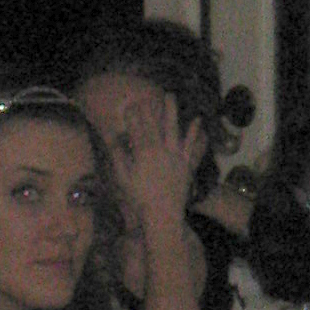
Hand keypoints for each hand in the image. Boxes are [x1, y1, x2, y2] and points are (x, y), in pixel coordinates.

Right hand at [103, 86, 200, 229]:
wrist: (163, 213)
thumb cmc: (140, 198)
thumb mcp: (123, 178)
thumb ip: (118, 157)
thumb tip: (112, 141)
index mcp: (143, 153)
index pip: (136, 129)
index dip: (132, 116)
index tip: (130, 105)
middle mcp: (160, 150)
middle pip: (153, 125)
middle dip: (148, 109)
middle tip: (146, 95)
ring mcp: (175, 156)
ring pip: (172, 128)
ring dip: (171, 111)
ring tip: (170, 95)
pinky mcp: (186, 163)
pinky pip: (190, 144)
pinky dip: (194, 131)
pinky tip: (197, 119)